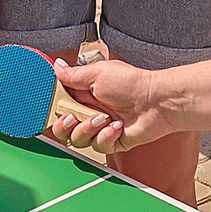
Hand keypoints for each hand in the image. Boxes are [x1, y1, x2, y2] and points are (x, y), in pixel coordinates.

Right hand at [45, 58, 177, 152]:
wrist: (157, 101)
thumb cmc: (132, 82)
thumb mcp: (98, 73)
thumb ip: (73, 75)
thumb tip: (55, 65)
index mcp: (83, 93)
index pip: (58, 105)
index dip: (52, 109)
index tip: (53, 108)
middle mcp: (89, 111)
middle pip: (63, 127)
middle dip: (65, 124)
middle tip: (73, 117)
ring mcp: (100, 127)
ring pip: (78, 139)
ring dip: (88, 129)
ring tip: (103, 118)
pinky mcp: (112, 141)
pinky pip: (98, 146)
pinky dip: (106, 136)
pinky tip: (117, 126)